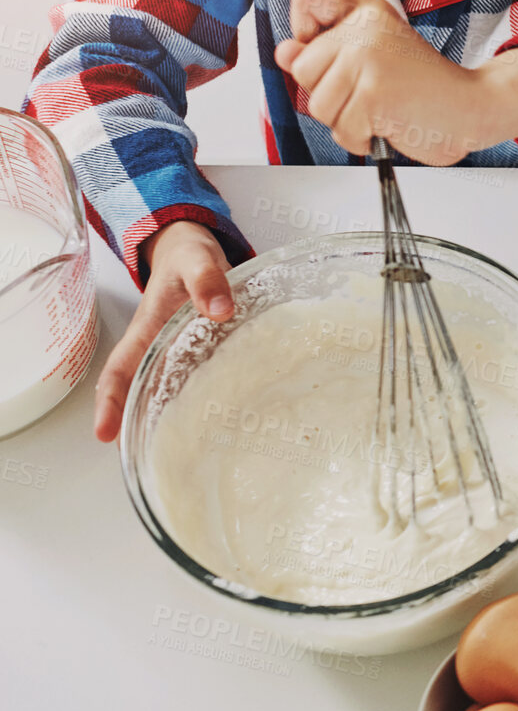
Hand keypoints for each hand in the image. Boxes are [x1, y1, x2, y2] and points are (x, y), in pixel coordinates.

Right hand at [94, 221, 231, 442]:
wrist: (192, 250)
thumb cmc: (188, 257)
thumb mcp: (197, 259)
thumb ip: (207, 280)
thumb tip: (219, 310)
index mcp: (147, 329)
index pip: (119, 371)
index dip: (109, 402)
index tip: (104, 433)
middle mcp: (156, 347)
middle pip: (137, 392)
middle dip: (135, 425)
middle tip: (145, 460)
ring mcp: (175, 352)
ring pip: (164, 392)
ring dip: (166, 420)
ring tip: (181, 455)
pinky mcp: (197, 353)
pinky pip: (193, 382)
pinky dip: (198, 402)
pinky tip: (218, 423)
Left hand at [272, 0, 487, 164]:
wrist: (474, 108)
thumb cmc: (426, 87)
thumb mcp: (374, 55)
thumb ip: (325, 50)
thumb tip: (285, 52)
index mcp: (365, 10)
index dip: (306, 34)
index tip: (335, 52)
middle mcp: (365, 26)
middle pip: (302, 69)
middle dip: (330, 93)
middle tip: (373, 91)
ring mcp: (368, 58)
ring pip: (319, 105)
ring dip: (347, 121)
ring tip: (382, 110)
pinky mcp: (373, 93)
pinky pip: (341, 130)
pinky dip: (362, 139)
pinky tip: (389, 124)